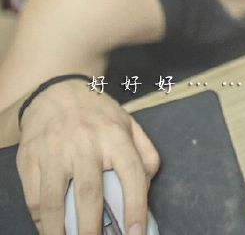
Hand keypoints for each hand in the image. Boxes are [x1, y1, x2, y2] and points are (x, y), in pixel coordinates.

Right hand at [16, 81, 159, 234]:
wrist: (54, 89)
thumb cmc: (95, 114)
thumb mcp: (127, 123)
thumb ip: (145, 153)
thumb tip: (149, 187)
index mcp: (114, 134)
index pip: (131, 173)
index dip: (135, 208)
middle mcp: (84, 140)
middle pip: (89, 194)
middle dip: (92, 230)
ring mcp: (53, 149)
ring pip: (54, 201)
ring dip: (60, 232)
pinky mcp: (30, 157)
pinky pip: (34, 198)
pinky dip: (41, 222)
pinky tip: (50, 231)